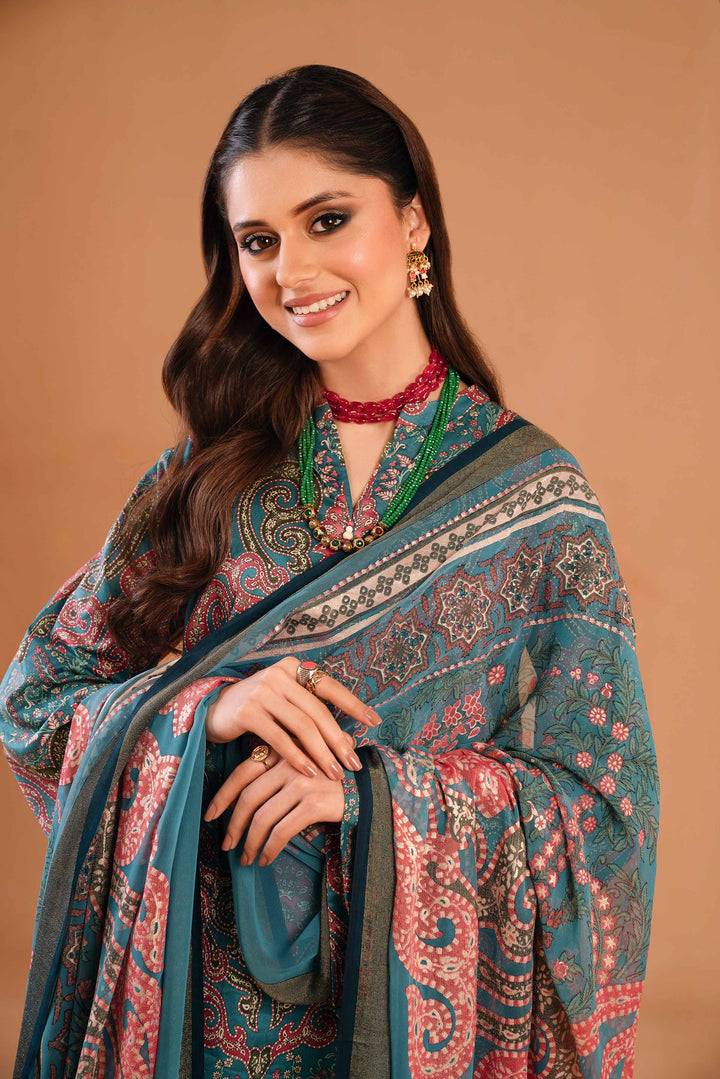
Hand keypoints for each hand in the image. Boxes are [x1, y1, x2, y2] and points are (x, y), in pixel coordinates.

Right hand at [204, 656, 379, 781]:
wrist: (212, 711)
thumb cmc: (256, 711)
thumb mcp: (284, 705)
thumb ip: (309, 715)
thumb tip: (347, 741)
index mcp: (293, 668)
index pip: (330, 687)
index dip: (353, 704)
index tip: (374, 721)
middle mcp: (279, 674)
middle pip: (318, 711)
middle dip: (338, 740)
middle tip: (354, 763)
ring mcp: (262, 690)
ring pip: (301, 725)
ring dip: (321, 753)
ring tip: (334, 773)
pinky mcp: (248, 711)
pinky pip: (279, 737)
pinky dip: (296, 756)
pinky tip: (308, 772)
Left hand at [204, 746, 343, 864]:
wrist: (372, 786)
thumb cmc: (333, 781)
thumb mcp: (304, 768)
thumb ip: (278, 775)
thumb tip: (243, 805)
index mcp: (283, 751)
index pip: (243, 772)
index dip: (223, 796)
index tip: (210, 815)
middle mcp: (290, 762)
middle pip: (249, 797)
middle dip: (234, 825)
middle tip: (228, 845)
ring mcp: (302, 781)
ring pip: (262, 817)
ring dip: (251, 842)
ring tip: (248, 858)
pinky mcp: (314, 802)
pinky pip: (282, 830)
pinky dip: (270, 848)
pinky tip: (266, 859)